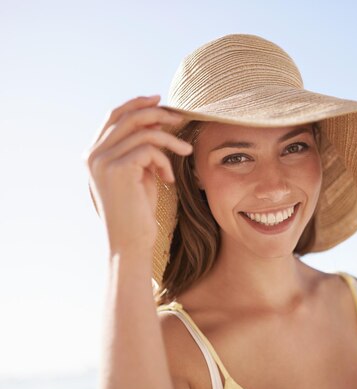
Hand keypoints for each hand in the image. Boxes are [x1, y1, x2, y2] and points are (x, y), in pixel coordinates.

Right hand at [85, 96, 191, 254]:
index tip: (160, 100)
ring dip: (170, 140)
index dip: (137, 104)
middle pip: (128, 116)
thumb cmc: (138, 211)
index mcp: (95, 154)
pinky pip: (150, 149)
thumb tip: (157, 121)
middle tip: (180, 118)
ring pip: (143, 131)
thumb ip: (140, 149)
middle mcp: (94, 154)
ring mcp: (103, 161)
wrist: (131, 241)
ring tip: (185, 152)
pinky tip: (168, 180)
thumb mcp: (139, 174)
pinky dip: (165, 161)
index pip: (114, 116)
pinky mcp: (118, 169)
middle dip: (158, 114)